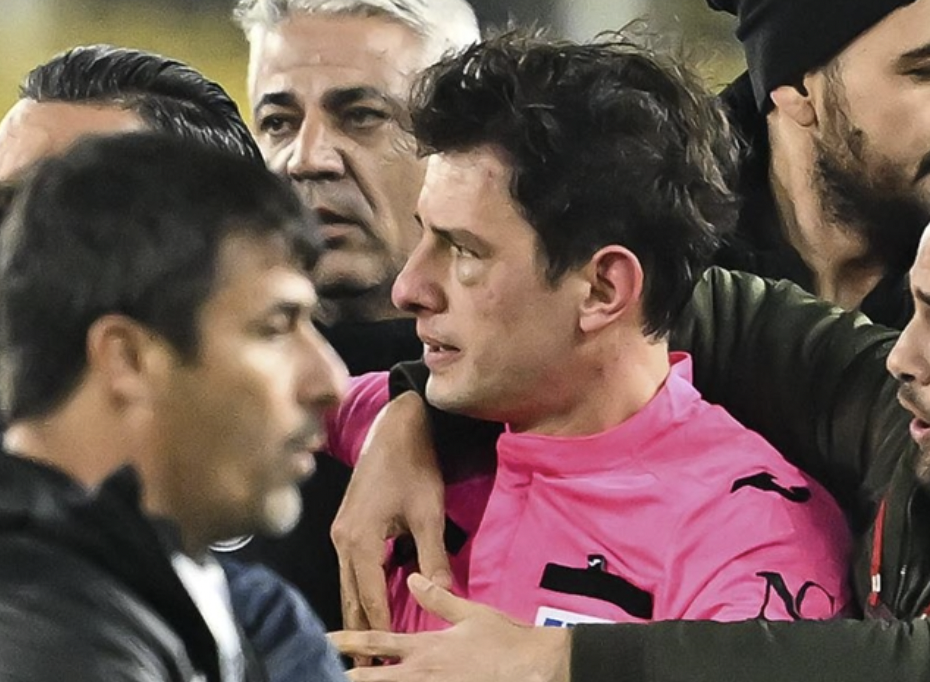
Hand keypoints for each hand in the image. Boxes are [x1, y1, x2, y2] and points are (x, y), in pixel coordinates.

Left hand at [330, 573, 569, 681]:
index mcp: (425, 646)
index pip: (377, 640)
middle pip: (373, 677)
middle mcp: (421, 672)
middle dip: (343, 676)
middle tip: (313, 672)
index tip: (321, 641)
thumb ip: (438, 597)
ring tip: (335, 681)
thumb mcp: (471, 612)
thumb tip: (413, 580)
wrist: (533, 668)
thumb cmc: (504, 639)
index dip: (347, 640)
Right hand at [331, 392, 451, 635]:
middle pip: (350, 595)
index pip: (369, 597)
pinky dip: (359, 589)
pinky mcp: (346, 523)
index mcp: (359, 539)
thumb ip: (434, 556)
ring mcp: (341, 531)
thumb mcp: (429, 512)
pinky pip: (350, 567)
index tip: (387, 657)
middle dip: (361, 630)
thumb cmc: (414, 465)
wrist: (395, 426)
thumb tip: (447, 594)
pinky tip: (369, 603)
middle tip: (369, 663)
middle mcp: (342, 538)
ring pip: (348, 582)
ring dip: (358, 611)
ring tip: (365, 645)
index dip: (381, 628)